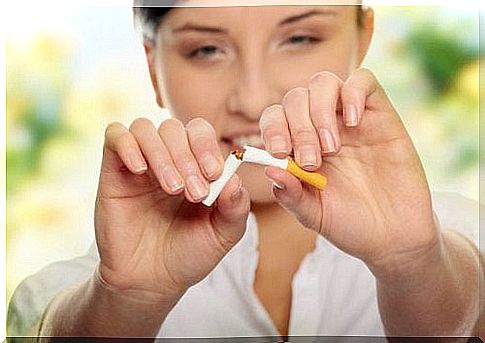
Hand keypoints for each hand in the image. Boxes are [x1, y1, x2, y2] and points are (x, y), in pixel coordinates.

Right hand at [94, 117, 249, 299]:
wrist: (151, 281)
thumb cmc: (189, 253)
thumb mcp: (223, 234)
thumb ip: (236, 208)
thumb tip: (236, 180)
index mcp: (195, 167)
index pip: (199, 132)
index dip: (206, 146)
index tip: (213, 174)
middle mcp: (167, 160)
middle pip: (174, 128)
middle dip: (187, 157)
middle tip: (194, 193)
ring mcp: (140, 164)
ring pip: (145, 129)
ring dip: (162, 153)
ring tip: (171, 188)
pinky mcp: (113, 171)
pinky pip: (115, 136)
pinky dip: (128, 145)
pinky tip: (140, 170)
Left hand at [259, 68, 440, 275]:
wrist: (394, 235)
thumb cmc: (350, 223)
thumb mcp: (313, 214)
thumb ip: (290, 194)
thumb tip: (269, 169)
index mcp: (298, 147)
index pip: (274, 118)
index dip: (272, 128)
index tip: (278, 152)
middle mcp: (320, 128)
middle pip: (295, 98)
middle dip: (298, 127)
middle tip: (311, 160)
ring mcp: (349, 119)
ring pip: (323, 83)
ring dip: (320, 111)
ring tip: (332, 148)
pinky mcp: (381, 115)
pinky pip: (363, 80)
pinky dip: (352, 94)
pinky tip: (354, 124)